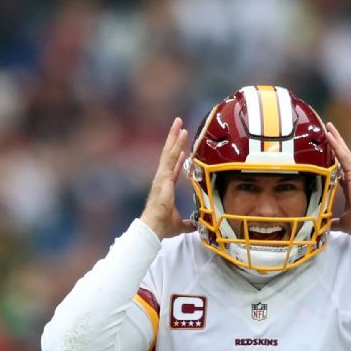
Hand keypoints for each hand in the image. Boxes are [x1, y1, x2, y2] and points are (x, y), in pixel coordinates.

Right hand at [139, 118, 192, 238]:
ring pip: (169, 152)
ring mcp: (161, 176)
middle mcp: (162, 179)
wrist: (153, 227)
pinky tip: (180, 133)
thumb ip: (188, 224)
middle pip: (169, 156)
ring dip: (174, 137)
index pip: (173, 170)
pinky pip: (170, 157)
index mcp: (165, 188)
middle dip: (174, 141)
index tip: (182, 150)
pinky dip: (175, 144)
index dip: (177, 159)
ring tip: (179, 123)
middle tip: (179, 126)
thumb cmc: (162, 226)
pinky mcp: (163, 176)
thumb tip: (197, 227)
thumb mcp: (180, 224)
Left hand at [325, 121, 350, 231]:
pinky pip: (343, 156)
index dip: (335, 160)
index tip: (329, 152)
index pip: (341, 169)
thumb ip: (335, 221)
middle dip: (336, 143)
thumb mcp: (343, 222)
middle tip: (329, 130)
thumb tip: (328, 225)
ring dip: (336, 140)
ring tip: (328, 127)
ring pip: (343, 153)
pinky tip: (329, 136)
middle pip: (343, 156)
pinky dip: (336, 146)